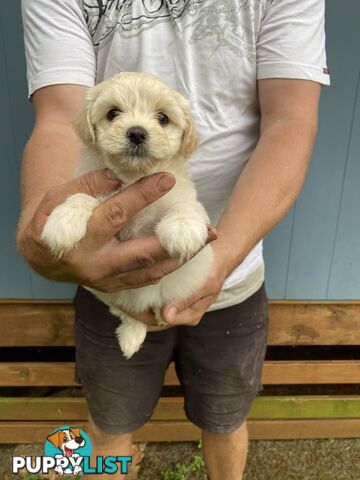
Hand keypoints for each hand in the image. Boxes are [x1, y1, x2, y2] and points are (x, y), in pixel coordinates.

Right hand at [16, 169, 215, 291]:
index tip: (166, 180)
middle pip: (143, 254)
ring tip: (204, 243)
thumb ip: (86, 186)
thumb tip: (118, 175)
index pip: (116, 214)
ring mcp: (106, 281)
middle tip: (204, 228)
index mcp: (79, 239)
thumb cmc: (48, 224)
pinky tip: (184, 256)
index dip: (142, 195)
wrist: (41, 259)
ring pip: (149, 273)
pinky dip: (167, 268)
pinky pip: (146, 281)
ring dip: (179, 259)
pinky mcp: (114, 289)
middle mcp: (96, 265)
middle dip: (175, 240)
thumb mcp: (56, 199)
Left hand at [127, 241, 228, 329]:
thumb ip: (187, 300)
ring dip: (134, 304)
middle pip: (150, 319)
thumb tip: (166, 316)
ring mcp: (175, 304)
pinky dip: (140, 295)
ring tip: (117, 294)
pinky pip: (152, 300)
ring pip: (149, 310)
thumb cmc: (214, 270)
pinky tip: (128, 287)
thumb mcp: (205, 285)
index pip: (157, 323)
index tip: (121, 306)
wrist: (221, 255)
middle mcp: (179, 313)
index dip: (137, 317)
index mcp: (188, 316)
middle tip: (113, 300)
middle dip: (132, 312)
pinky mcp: (171, 294)